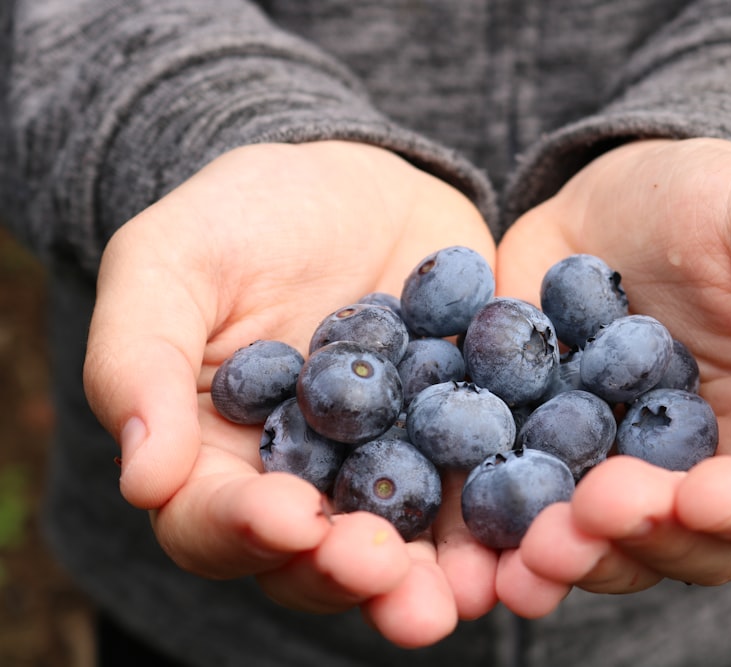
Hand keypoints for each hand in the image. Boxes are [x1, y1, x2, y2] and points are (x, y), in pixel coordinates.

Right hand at [82, 140, 499, 646]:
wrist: (349, 181)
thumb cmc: (239, 219)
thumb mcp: (168, 264)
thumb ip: (140, 363)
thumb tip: (142, 478)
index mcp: (219, 459)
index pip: (215, 520)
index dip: (244, 528)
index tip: (285, 517)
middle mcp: (309, 483)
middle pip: (317, 558)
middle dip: (349, 572)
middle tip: (382, 570)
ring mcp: (392, 467)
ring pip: (407, 545)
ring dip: (436, 578)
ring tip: (469, 592)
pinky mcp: (464, 438)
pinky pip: (485, 485)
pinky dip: (508, 515)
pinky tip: (536, 525)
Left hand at [493, 138, 730, 614]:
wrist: (613, 202)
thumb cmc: (719, 198)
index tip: (702, 496)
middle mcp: (730, 471)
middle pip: (709, 542)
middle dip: (653, 538)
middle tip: (594, 511)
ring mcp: (643, 480)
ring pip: (624, 550)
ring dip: (581, 560)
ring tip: (531, 549)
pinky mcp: (566, 469)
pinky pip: (546, 520)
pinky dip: (514, 547)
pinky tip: (483, 555)